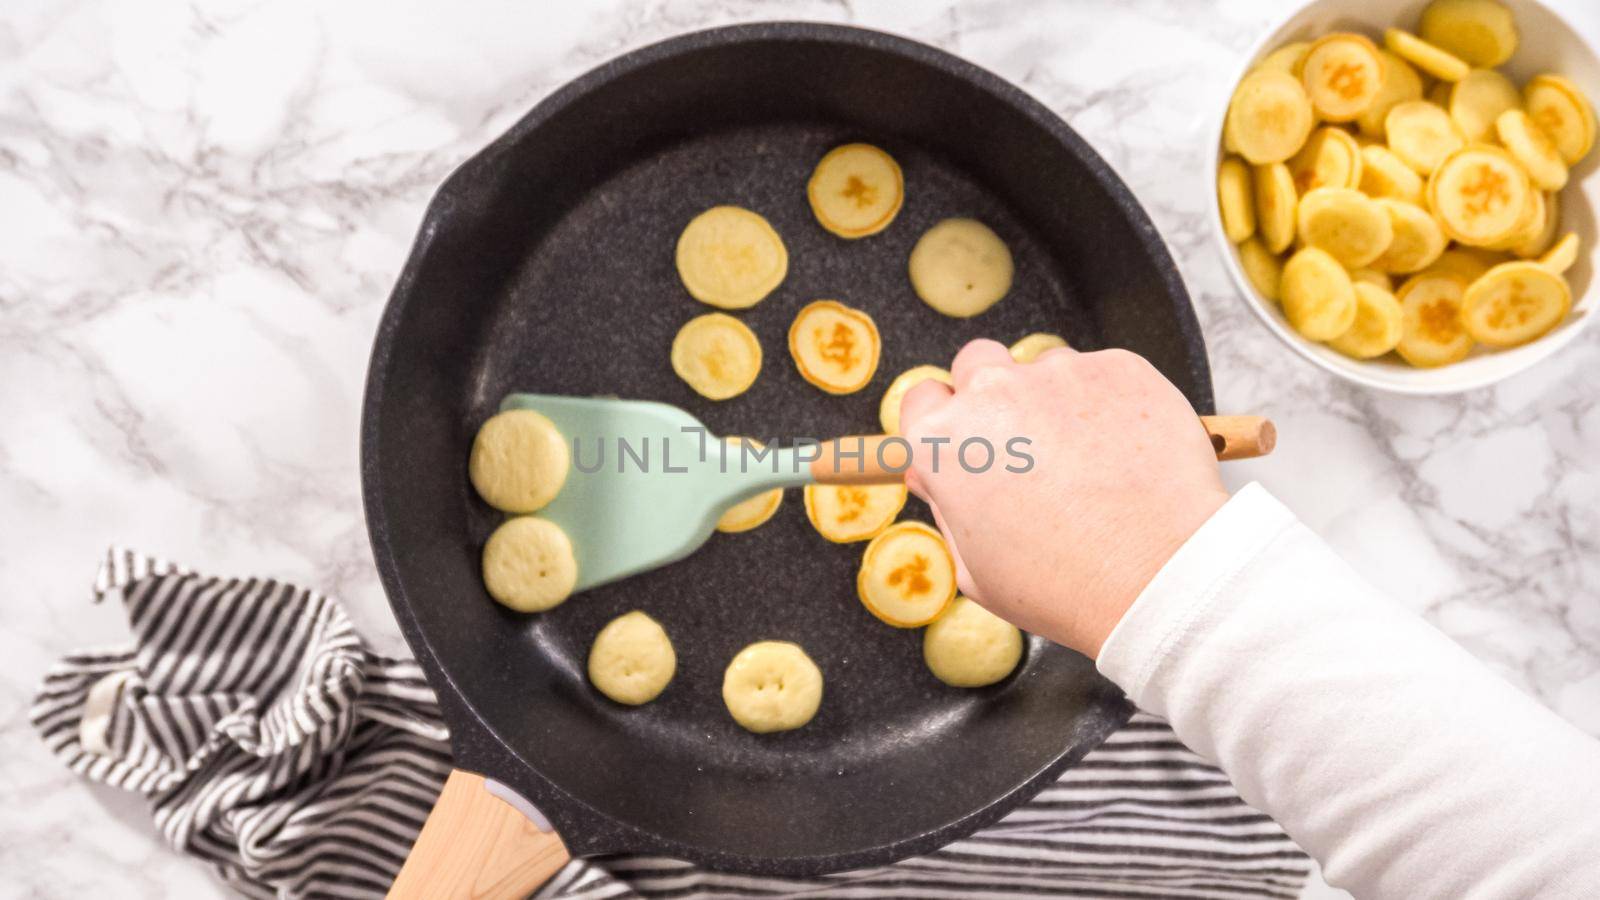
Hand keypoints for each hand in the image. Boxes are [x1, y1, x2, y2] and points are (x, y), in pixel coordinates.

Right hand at [898, 340, 1227, 657]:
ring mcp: (1058, 374)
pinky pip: (1102, 374)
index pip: (923, 400)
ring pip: (1046, 369)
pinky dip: (1110, 403)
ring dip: (1056, 400)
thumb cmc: (1063, 586)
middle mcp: (993, 393)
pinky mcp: (1118, 368)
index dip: (945, 422)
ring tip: (1089, 460)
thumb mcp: (976, 569)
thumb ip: (948, 509)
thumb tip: (935, 474)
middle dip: (994, 395)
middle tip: (1026, 444)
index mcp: (945, 442)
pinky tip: (1125, 453)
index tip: (967, 441)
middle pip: (978, 364)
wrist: (1156, 577)